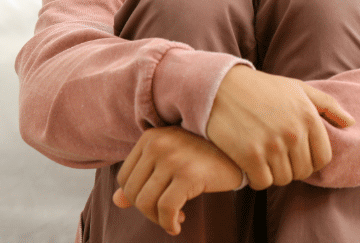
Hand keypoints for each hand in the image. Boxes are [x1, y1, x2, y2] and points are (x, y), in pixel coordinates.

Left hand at [113, 126, 242, 235]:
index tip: (156, 204)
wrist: (242, 154)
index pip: (124, 178)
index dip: (136, 198)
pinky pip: (166, 209)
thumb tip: (116, 201)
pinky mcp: (189, 174)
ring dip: (158, 220)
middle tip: (167, 215)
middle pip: (133, 192)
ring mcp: (173, 158)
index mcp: (151, 137)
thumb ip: (144, 177)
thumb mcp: (171, 161)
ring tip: (174, 219)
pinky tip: (180, 223)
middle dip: (147, 212)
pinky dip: (169, 223)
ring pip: (146, 203)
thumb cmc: (206, 157)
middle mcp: (159, 143)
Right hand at [205, 65, 354, 189]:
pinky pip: (263, 183)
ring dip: (273, 173)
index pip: (323, 158)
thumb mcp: (297, 88)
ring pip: (283, 179)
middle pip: (303, 172)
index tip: (295, 154)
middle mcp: (293, 132)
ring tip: (263, 157)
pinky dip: (257, 178)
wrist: (220, 86)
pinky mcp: (250, 155)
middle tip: (276, 155)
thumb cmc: (261, 87)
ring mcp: (272, 145)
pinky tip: (250, 164)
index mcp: (308, 116)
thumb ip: (327, 105)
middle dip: (291, 167)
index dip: (310, 160)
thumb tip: (351, 123)